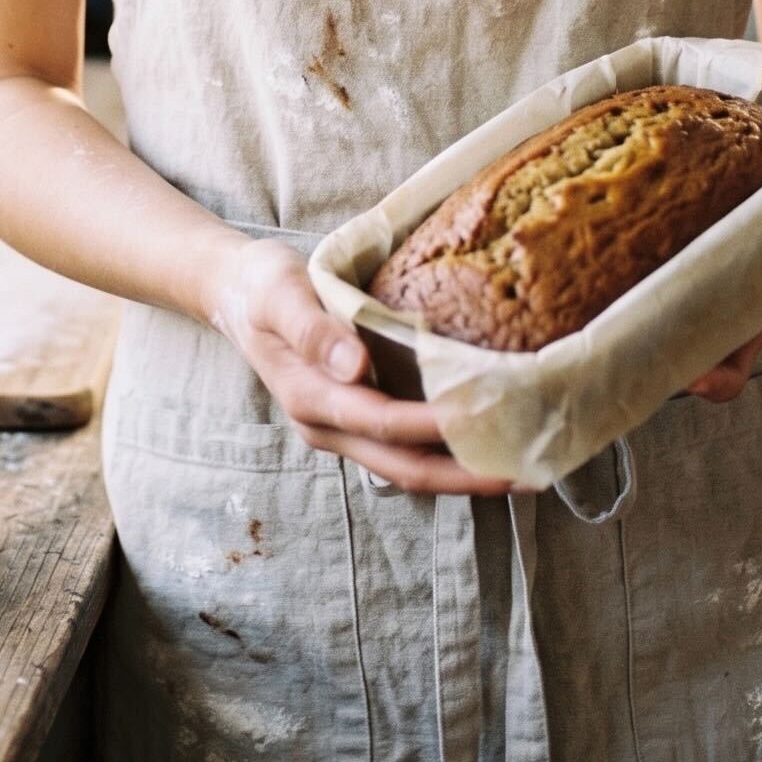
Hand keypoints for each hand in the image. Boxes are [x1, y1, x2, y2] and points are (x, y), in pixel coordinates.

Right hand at [206, 237, 515, 495]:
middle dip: (464, 475)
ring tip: (519, 467)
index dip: (437, 427)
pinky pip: (402, 449)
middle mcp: (326, 425)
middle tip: (527, 471)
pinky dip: (443, 453)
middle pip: (404, 466)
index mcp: (310, 397)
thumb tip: (356, 367)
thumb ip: (315, 330)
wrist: (234, 292)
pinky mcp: (352, 417)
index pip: (385, 423)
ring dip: (460, 472)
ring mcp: (339, 428)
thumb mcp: (280, 294)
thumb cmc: (260, 286)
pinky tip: (480, 443)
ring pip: (406, 466)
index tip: (487, 420)